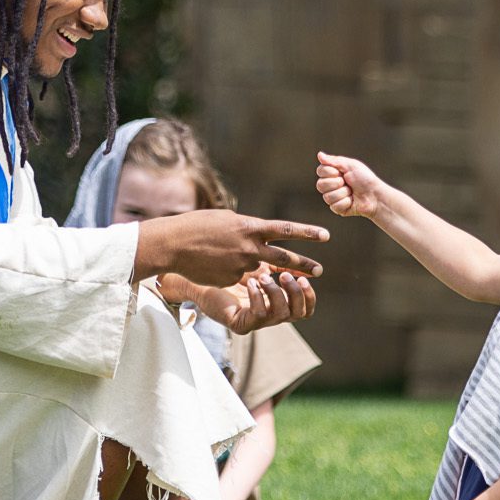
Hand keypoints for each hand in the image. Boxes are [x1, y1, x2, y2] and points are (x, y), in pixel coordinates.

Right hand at [136, 210, 327, 287]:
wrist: (174, 244)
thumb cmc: (197, 225)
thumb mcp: (227, 220)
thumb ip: (246, 228)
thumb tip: (260, 233)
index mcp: (250, 228)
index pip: (286, 230)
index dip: (308, 233)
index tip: (326, 235)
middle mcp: (250, 248)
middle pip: (284, 258)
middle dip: (304, 265)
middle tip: (320, 269)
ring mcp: (241, 266)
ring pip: (258, 269)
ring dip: (267, 271)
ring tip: (276, 274)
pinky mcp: (231, 280)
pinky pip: (238, 277)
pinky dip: (233, 272)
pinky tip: (215, 265)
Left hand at [194, 270, 315, 333]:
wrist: (202, 277)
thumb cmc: (231, 272)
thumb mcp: (263, 268)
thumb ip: (284, 268)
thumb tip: (310, 266)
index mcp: (278, 305)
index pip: (305, 310)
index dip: (309, 296)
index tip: (305, 277)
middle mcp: (270, 317)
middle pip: (298, 314)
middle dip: (295, 293)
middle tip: (285, 275)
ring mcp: (256, 323)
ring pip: (280, 315)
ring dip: (275, 292)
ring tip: (263, 276)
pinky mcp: (240, 324)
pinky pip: (258, 314)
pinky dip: (258, 296)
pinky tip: (249, 282)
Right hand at [315, 152, 387, 220]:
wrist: (374, 195)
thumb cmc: (365, 178)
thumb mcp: (350, 165)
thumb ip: (333, 160)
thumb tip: (319, 154)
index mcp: (333, 173)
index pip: (320, 171)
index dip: (329, 172)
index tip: (341, 172)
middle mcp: (331, 185)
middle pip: (320, 185)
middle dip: (336, 183)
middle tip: (347, 182)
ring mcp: (333, 197)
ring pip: (327, 197)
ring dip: (343, 193)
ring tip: (351, 192)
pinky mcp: (337, 208)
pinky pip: (334, 206)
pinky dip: (346, 202)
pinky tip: (352, 201)